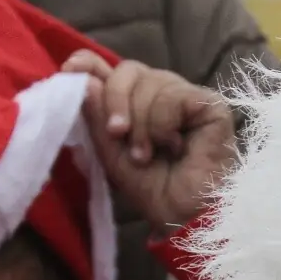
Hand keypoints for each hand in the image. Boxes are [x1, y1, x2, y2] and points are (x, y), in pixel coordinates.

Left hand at [63, 51, 236, 226]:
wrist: (183, 217)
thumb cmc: (153, 190)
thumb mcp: (112, 153)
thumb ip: (97, 116)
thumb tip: (83, 77)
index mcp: (138, 102)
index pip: (112, 68)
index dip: (90, 62)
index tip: (70, 69)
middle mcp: (164, 93)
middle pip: (129, 70)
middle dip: (116, 100)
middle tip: (117, 134)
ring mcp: (188, 97)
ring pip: (150, 82)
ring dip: (141, 124)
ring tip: (147, 155)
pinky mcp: (210, 105)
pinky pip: (172, 97)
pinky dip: (162, 125)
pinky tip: (173, 147)